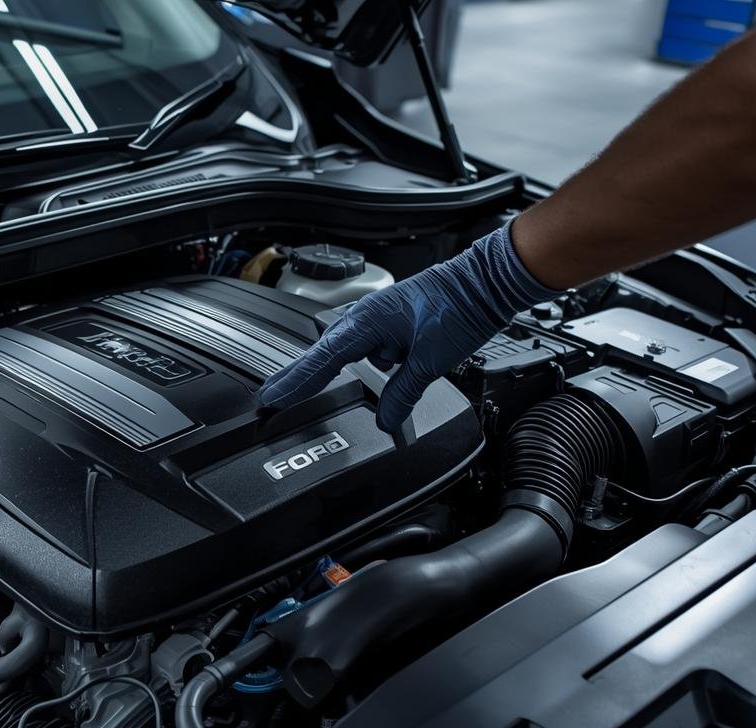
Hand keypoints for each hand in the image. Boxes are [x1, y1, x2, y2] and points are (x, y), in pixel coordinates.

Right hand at [259, 223, 559, 431]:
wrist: (486, 282)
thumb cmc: (461, 306)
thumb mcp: (431, 359)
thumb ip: (403, 393)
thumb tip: (386, 418)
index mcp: (367, 323)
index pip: (322, 361)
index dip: (296, 384)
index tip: (272, 399)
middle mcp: (366, 317)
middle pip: (321, 354)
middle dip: (296, 377)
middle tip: (269, 398)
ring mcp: (377, 319)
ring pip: (344, 352)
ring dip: (327, 371)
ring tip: (302, 391)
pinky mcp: (390, 322)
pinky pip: (365, 348)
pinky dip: (358, 364)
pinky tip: (362, 375)